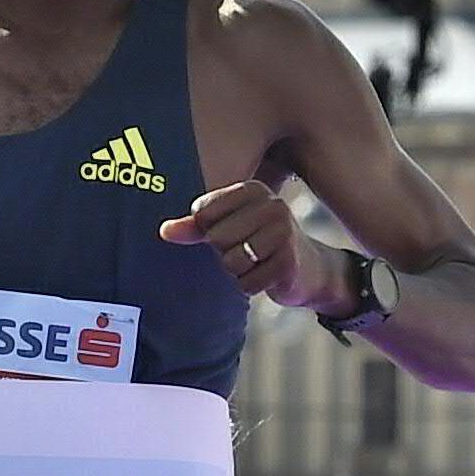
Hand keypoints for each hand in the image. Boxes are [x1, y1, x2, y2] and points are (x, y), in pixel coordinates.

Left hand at [160, 181, 342, 309]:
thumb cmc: (260, 243)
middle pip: (216, 238)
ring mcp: (284, 233)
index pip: (203, 213)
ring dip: (238, 271)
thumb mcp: (228, 227)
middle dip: (225, 253)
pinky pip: (248, 282)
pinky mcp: (289, 262)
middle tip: (247, 250)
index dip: (208, 231)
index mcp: (253, 189)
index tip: (231, 231)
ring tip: (256, 263)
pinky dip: (251, 285)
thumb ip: (195, 227)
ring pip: (231, 261)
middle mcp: (272, 205)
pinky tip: (266, 276)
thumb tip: (165, 231)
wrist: (309, 269)